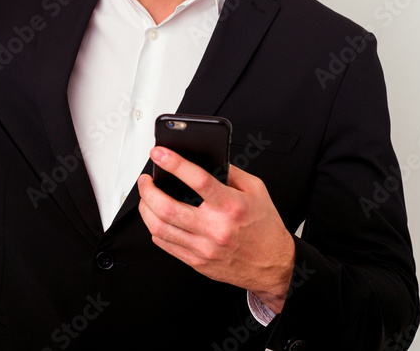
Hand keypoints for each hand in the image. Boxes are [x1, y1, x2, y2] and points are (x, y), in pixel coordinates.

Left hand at [137, 147, 295, 312]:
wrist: (274, 265)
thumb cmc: (265, 228)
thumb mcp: (256, 190)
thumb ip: (231, 172)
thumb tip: (205, 159)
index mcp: (231, 206)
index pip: (197, 180)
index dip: (174, 163)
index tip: (159, 154)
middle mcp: (215, 228)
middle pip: (168, 207)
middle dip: (148, 189)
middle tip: (145, 180)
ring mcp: (204, 247)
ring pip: (160, 227)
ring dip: (146, 208)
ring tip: (146, 197)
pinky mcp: (197, 262)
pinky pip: (165, 244)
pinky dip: (154, 228)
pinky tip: (156, 218)